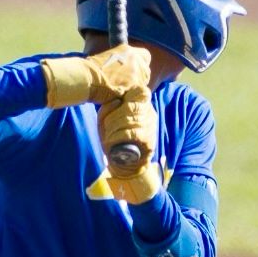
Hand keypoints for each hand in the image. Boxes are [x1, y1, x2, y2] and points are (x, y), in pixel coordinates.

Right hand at [42, 43, 149, 109]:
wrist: (87, 77)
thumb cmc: (90, 70)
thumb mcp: (108, 59)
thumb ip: (120, 62)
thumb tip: (122, 70)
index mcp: (128, 50)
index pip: (146, 56)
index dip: (141, 65)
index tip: (134, 71)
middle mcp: (136, 60)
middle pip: (146, 72)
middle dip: (139, 79)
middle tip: (125, 85)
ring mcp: (137, 73)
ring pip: (143, 84)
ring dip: (134, 89)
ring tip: (120, 92)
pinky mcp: (135, 86)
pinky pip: (138, 94)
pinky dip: (131, 97)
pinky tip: (120, 97)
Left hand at [98, 87, 161, 203]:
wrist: (125, 165)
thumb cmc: (113, 139)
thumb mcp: (106, 120)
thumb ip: (108, 108)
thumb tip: (113, 101)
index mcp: (142, 105)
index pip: (140, 91)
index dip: (125, 95)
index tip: (114, 104)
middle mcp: (150, 113)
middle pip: (131, 105)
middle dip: (114, 115)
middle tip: (106, 126)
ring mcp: (151, 126)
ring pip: (131, 118)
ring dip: (114, 127)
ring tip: (108, 136)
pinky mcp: (149, 140)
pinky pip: (132, 133)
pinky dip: (118, 136)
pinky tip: (111, 141)